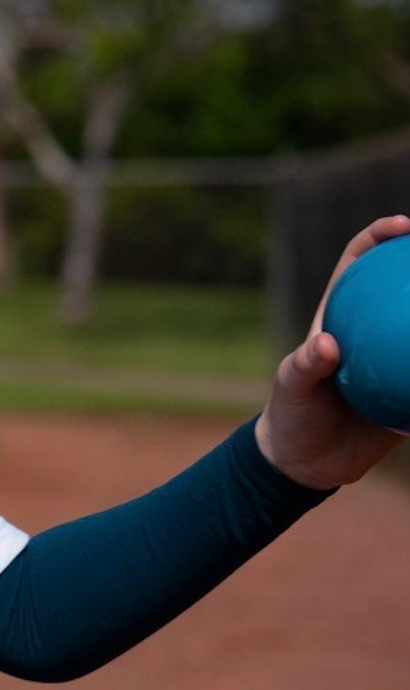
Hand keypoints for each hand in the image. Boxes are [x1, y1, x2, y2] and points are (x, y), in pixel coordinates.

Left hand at [256, 214, 409, 488]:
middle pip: (406, 285)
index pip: (361, 261)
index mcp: (342, 313)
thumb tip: (327, 346)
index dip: (381, 235)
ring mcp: (398, 357)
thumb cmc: (293, 415)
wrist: (308, 462)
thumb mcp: (291, 388)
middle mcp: (374, 328)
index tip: (404, 227)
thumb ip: (305, 365)